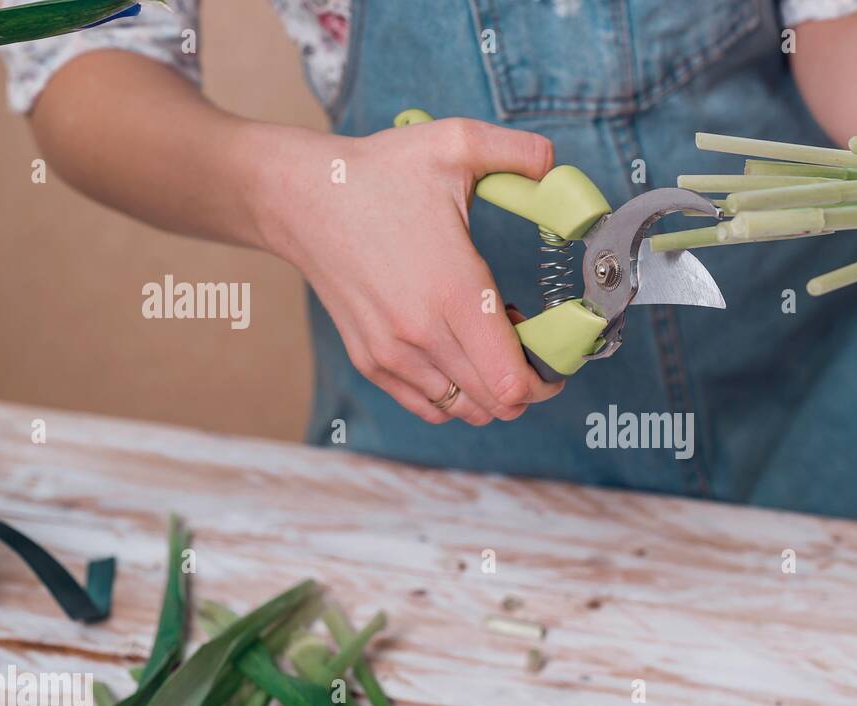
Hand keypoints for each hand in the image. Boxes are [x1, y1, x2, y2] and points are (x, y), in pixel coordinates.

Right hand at [253, 119, 563, 425]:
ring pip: (465, 411)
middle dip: (527, 385)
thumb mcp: (455, 143)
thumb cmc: (378, 174)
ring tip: (491, 344)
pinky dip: (455, 393)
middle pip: (497, 404)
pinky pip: (429, 406)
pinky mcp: (372, 361)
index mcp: (454, 292)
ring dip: (491, 389)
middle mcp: (423, 334)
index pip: (512, 382)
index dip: (545, 381)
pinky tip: (459, 351)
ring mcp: (393, 354)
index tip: (554, 359)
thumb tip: (555, 165)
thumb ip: (518, 151)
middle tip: (529, 346)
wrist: (301, 196)